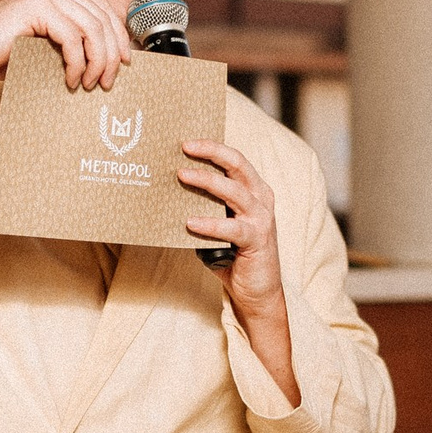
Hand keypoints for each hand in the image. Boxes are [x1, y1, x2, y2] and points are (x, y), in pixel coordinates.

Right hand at [0, 0, 128, 136]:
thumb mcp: (43, 42)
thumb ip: (70, 38)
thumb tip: (109, 55)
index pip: (99, 8)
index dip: (117, 36)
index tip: (123, 62)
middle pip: (100, 17)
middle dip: (111, 53)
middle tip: (109, 80)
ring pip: (92, 28)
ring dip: (97, 61)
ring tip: (91, 83)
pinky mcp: (35, 5)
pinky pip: (73, 38)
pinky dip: (78, 63)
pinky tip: (71, 79)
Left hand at [179, 139, 284, 307]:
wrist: (257, 291)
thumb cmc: (233, 255)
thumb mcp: (219, 223)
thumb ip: (205, 206)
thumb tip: (169, 192)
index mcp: (253, 190)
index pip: (234, 159)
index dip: (212, 147)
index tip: (186, 141)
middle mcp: (261, 199)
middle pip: (237, 165)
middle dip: (211, 152)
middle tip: (184, 147)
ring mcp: (261, 219)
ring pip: (234, 191)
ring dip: (207, 181)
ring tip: (182, 176)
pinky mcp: (257, 241)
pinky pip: (232, 229)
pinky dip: (210, 224)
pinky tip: (190, 223)